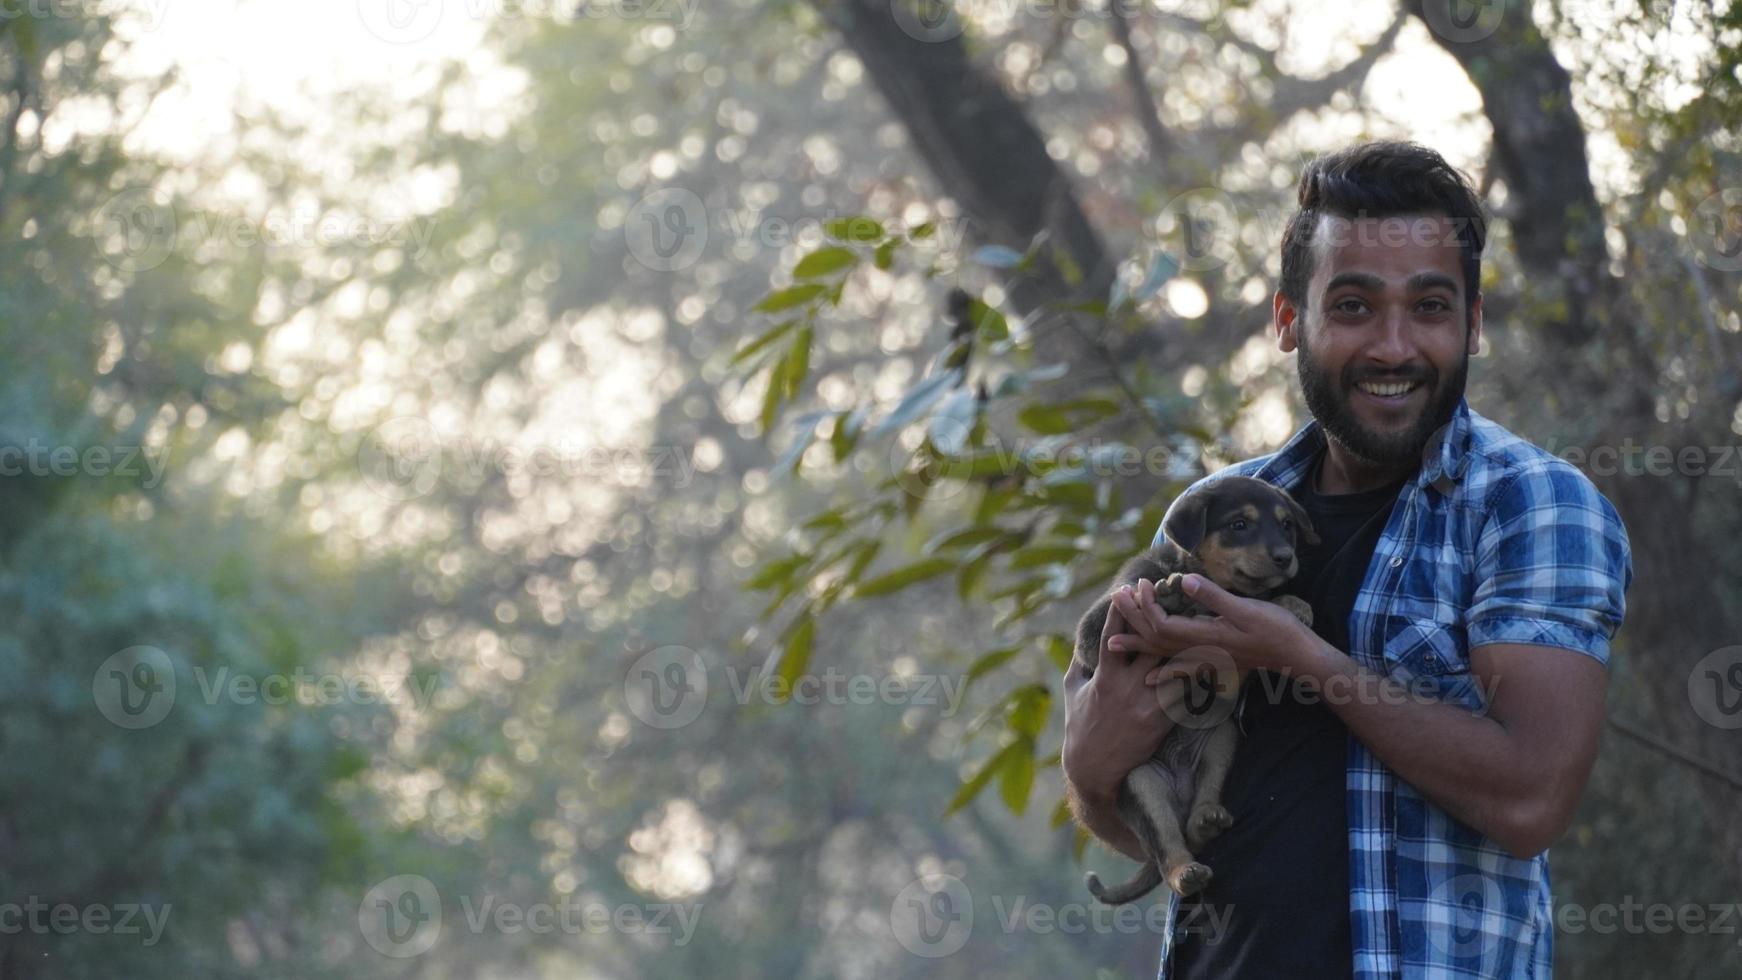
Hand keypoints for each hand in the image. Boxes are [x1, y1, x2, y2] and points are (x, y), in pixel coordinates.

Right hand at [1061, 590, 1186, 799]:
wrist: (1095, 769)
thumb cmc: (1079, 727)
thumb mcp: (1073, 691)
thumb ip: (1079, 666)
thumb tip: (1080, 644)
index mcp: (1104, 677)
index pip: (1112, 636)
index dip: (1120, 611)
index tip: (1127, 588)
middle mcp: (1127, 687)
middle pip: (1150, 645)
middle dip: (1160, 619)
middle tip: (1174, 594)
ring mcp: (1146, 703)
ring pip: (1173, 668)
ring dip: (1189, 646)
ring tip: (1205, 622)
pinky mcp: (1162, 720)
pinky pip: (1184, 694)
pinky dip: (1199, 678)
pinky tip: (1215, 663)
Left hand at [1118, 574, 1324, 677]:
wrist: (1295, 656)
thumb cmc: (1275, 629)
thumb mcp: (1245, 608)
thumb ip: (1213, 597)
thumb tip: (1184, 581)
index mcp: (1204, 635)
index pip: (1161, 623)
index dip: (1145, 604)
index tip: (1139, 584)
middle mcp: (1200, 651)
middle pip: (1155, 638)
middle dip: (1133, 619)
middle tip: (1114, 599)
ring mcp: (1206, 660)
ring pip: (1163, 654)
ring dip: (1138, 644)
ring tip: (1112, 642)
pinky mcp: (1213, 663)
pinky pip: (1179, 670)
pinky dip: (1161, 670)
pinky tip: (1150, 678)